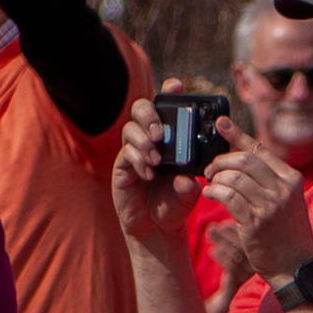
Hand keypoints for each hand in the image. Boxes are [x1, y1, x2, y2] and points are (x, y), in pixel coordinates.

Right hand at [110, 99, 207, 248]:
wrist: (157, 227)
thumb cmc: (175, 203)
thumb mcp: (189, 194)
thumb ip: (190, 185)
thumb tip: (186, 179)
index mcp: (169, 136)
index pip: (166, 107)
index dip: (169, 92)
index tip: (175, 85)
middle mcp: (149, 138)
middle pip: (141, 109)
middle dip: (149, 114)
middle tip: (159, 132)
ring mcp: (133, 150)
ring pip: (130, 129)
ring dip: (143, 141)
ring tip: (157, 159)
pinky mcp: (122, 166)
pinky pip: (126, 153)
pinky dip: (138, 160)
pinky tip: (149, 173)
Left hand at [210, 133, 312, 282]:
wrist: (296, 267)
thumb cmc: (288, 235)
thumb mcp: (287, 202)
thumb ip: (270, 182)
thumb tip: (243, 161)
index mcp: (291, 179)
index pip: (260, 151)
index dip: (237, 135)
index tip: (221, 123)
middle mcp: (282, 189)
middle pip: (244, 160)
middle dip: (222, 161)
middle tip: (210, 169)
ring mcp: (270, 205)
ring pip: (234, 177)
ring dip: (216, 178)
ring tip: (210, 184)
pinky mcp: (255, 222)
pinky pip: (228, 197)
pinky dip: (214, 192)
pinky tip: (210, 194)